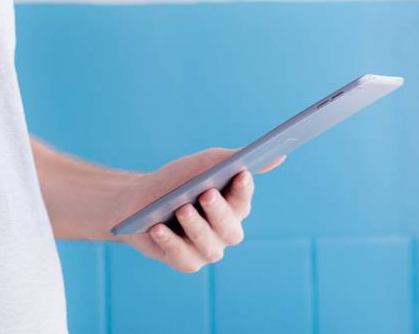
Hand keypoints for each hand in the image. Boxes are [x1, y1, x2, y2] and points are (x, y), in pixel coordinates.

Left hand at [111, 147, 286, 272]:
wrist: (139, 200)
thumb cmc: (178, 180)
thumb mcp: (205, 165)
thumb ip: (236, 160)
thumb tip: (279, 156)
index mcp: (234, 206)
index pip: (243, 200)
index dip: (243, 189)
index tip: (240, 174)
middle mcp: (224, 231)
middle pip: (230, 228)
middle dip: (218, 211)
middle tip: (206, 193)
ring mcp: (206, 249)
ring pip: (209, 246)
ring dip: (195, 227)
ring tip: (181, 209)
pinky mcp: (186, 262)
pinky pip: (183, 258)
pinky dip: (170, 243)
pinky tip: (158, 228)